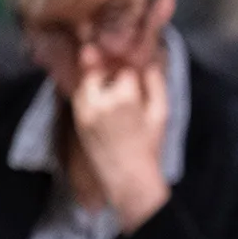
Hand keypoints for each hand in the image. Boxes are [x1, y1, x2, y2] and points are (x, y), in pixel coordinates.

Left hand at [72, 61, 172, 231]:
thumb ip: (156, 84)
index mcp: (124, 98)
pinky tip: (99, 93)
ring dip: (93, 75)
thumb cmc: (149, 147)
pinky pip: (79, 95)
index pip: (123, 67)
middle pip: (97, 68)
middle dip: (105, 63)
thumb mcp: (161, 113)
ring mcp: (84, 110)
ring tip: (105, 78)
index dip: (129, 63)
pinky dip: (87, 90)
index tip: (134, 63)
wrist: (128, 177)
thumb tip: (150, 61)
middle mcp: (99, 100)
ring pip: (84, 80)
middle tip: (114, 64)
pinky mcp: (76, 119)